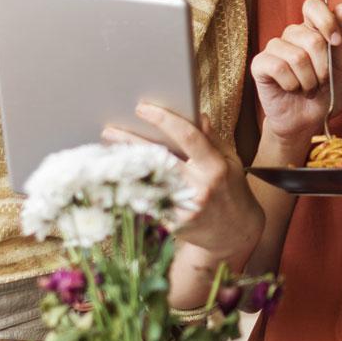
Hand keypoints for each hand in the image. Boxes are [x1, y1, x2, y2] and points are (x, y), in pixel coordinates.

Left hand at [102, 103, 262, 258]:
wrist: (235, 232)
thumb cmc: (231, 190)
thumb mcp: (230, 161)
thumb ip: (212, 138)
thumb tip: (197, 114)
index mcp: (215, 167)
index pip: (188, 137)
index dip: (164, 120)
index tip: (142, 108)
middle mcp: (200, 188)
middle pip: (159, 159)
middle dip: (132, 142)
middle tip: (110, 130)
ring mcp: (185, 209)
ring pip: (148, 183)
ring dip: (126, 168)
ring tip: (106, 154)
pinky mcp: (174, 225)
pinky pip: (148, 204)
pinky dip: (132, 191)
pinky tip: (115, 180)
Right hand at [251, 0, 341, 147]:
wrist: (308, 122)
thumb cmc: (325, 94)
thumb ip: (340, 38)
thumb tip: (341, 6)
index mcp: (311, 30)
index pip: (312, 5)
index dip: (325, 21)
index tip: (335, 42)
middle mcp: (291, 35)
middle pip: (311, 37)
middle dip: (323, 67)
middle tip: (321, 82)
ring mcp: (274, 48)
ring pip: (297, 56)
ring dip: (308, 80)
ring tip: (307, 89)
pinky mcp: (260, 64)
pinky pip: (279, 68)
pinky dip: (292, 84)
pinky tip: (291, 89)